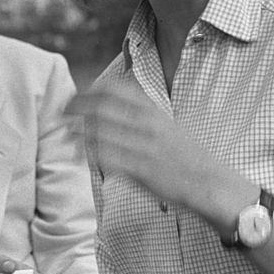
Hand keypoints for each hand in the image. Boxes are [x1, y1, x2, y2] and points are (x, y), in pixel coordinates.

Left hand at [67, 80, 200, 204]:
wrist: (210, 184)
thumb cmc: (185, 157)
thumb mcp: (167, 125)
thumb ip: (142, 114)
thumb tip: (112, 106)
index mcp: (154, 111)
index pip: (115, 89)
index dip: (90, 91)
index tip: (77, 96)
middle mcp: (148, 125)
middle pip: (101, 107)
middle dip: (76, 107)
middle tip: (63, 113)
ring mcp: (144, 147)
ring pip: (100, 132)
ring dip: (79, 132)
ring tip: (67, 134)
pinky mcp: (141, 170)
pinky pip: (108, 158)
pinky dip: (91, 154)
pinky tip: (83, 154)